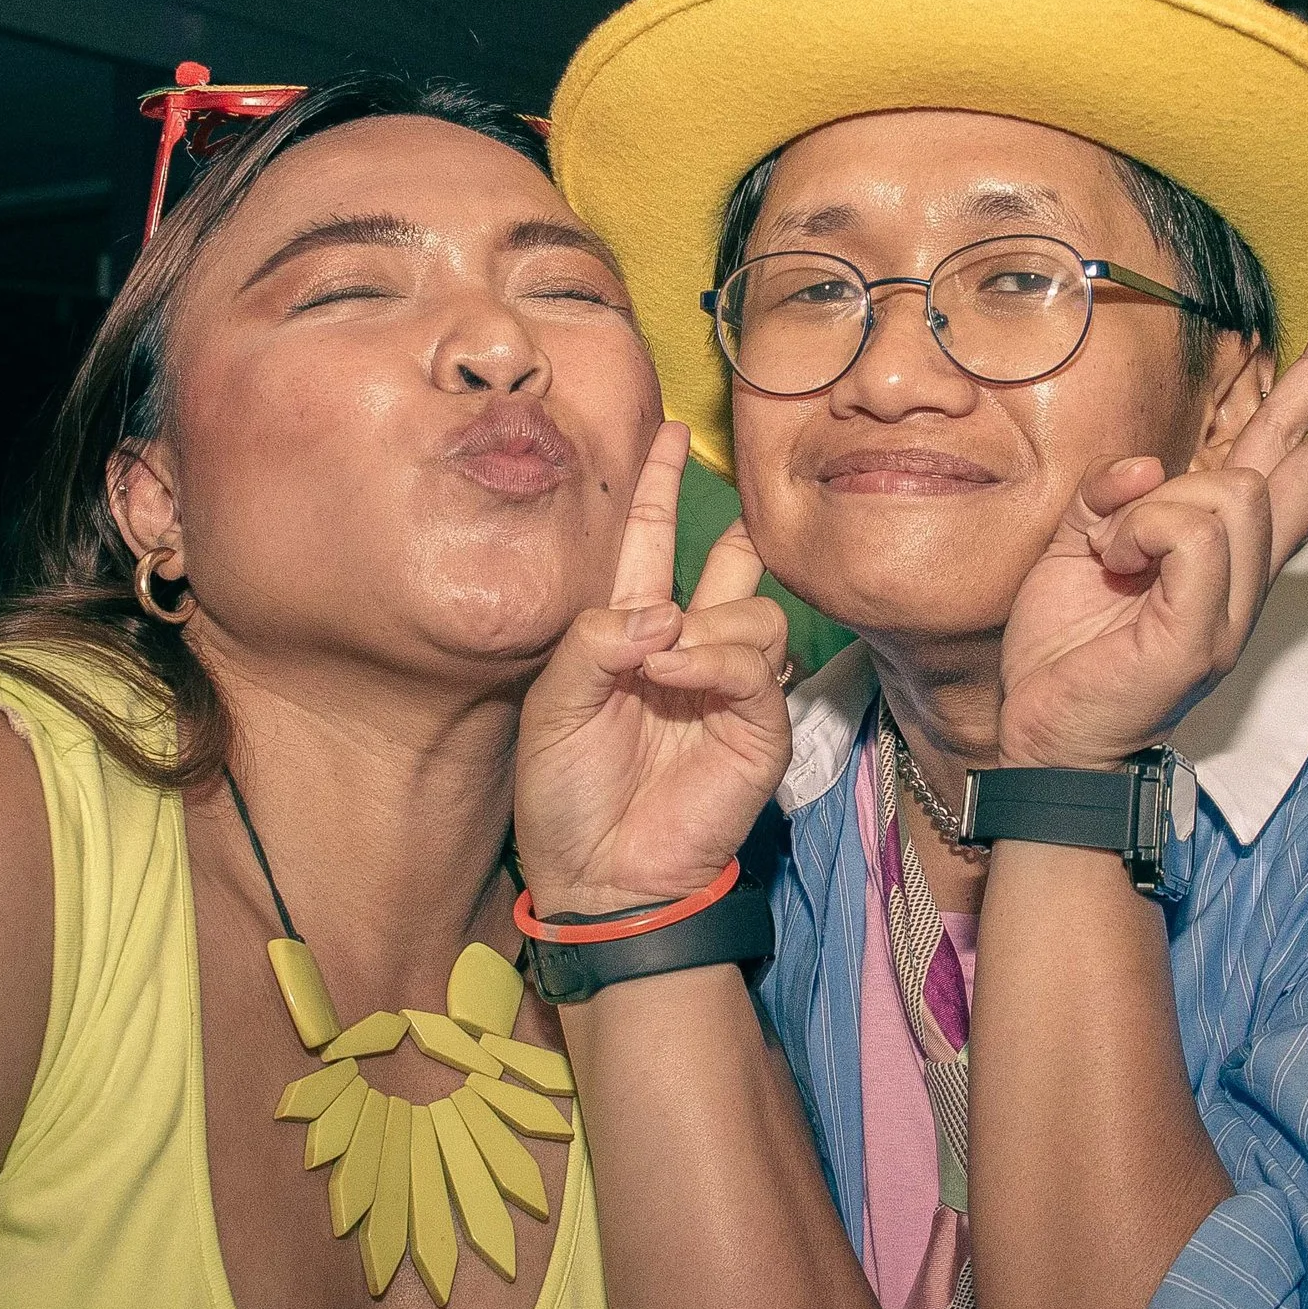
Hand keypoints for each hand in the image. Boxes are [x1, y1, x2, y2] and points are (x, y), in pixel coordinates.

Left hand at [514, 421, 792, 916]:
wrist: (598, 874)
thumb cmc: (565, 794)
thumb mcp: (551, 704)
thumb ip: (592, 642)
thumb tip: (661, 611)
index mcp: (629, 632)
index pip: (650, 543)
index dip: (657, 488)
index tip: (668, 433)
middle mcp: (686, 649)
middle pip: (728, 565)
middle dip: (733, 527)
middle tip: (733, 498)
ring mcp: (726, 688)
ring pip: (753, 612)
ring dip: (707, 622)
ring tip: (657, 661)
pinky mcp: (757, 727)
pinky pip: (755, 666)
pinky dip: (715, 660)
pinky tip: (675, 674)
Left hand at [995, 307, 1307, 771]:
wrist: (1046, 739)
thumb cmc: (1063, 650)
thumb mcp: (1075, 542)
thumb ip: (1114, 492)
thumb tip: (1150, 466)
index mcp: (1220, 546)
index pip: (1291, 457)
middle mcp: (1245, 571)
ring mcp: (1236, 604)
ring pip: (1235, 489)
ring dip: (1154, 504)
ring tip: (1113, 550)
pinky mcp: (1209, 631)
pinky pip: (1195, 533)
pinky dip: (1142, 530)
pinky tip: (1117, 558)